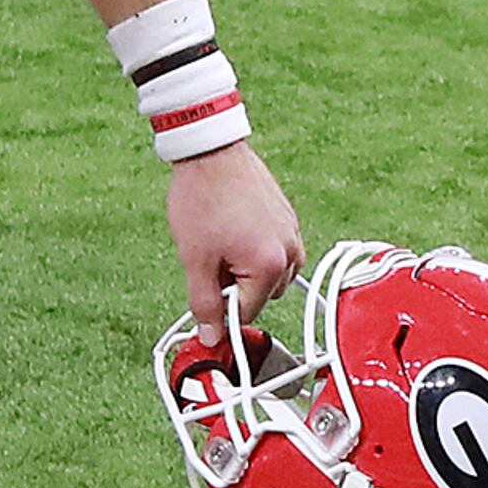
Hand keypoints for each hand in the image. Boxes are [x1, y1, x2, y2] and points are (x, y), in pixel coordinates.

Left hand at [166, 141, 304, 342]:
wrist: (211, 151)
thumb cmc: (203, 199)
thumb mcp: (195, 260)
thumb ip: (204, 304)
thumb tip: (211, 336)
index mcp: (270, 266)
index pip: (245, 315)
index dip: (220, 310)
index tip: (205, 297)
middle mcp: (290, 252)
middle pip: (260, 296)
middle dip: (234, 287)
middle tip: (210, 260)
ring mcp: (292, 233)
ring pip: (269, 275)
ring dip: (246, 269)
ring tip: (221, 242)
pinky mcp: (288, 219)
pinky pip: (274, 251)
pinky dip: (254, 249)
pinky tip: (232, 229)